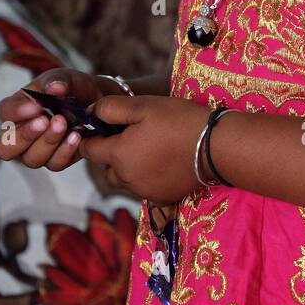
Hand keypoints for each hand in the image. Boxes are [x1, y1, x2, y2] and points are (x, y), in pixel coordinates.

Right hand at [0, 68, 121, 172]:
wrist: (96, 101)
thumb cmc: (71, 90)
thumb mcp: (65, 78)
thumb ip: (58, 80)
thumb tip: (54, 87)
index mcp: (17, 109)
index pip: (5, 112)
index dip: (17, 112)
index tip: (36, 106)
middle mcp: (21, 134)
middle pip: (6, 147)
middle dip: (26, 135)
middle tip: (45, 120)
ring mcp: (36, 151)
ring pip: (31, 158)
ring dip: (48, 142)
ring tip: (65, 125)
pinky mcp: (55, 160)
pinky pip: (54, 164)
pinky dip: (65, 151)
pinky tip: (75, 137)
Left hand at [76, 94, 208, 203]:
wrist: (215, 146)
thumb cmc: (178, 121)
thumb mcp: (142, 105)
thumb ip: (110, 108)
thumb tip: (92, 113)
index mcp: (118, 155)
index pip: (89, 150)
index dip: (93, 136)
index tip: (105, 127)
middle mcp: (126, 178)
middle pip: (106, 168)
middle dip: (112, 154)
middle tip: (132, 136)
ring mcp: (144, 191)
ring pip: (125, 180)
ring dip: (129, 167)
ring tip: (149, 149)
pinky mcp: (161, 198)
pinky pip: (144, 189)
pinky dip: (148, 178)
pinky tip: (163, 163)